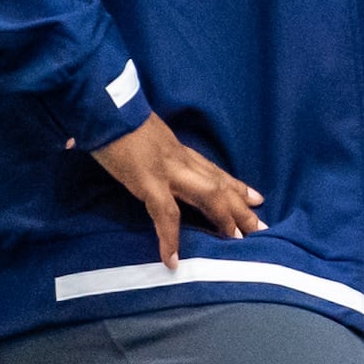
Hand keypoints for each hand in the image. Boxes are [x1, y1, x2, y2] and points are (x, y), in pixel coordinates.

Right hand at [87, 114, 261, 267]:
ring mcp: (166, 169)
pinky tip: (171, 258)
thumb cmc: (118, 119)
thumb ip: (154, 150)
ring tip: (236, 241)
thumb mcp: (145, 136)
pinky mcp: (147, 180)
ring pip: (206, 194)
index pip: (213, 171)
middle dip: (240, 208)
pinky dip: (169, 237)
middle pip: (218, 185)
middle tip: (260, 228)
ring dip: (223, 218)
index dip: (236, 186)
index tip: (257, 199)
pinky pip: (164, 212)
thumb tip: (149, 161)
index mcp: (178, 151)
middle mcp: (180, 160)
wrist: (103, 104)